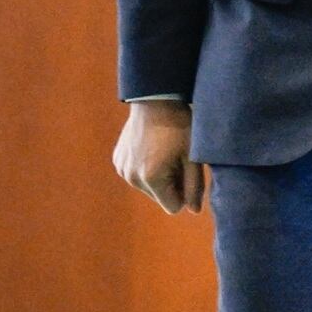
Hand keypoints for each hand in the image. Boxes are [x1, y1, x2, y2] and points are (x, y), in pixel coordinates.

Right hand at [113, 99, 208, 213]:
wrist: (155, 100)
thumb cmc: (180, 127)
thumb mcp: (193, 157)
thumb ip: (195, 186)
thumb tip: (194, 211)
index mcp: (151, 178)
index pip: (173, 207)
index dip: (185, 193)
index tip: (188, 173)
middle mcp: (131, 177)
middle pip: (159, 198)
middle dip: (171, 185)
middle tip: (177, 159)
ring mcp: (122, 168)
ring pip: (147, 187)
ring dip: (158, 176)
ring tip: (165, 152)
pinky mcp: (117, 160)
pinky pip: (135, 175)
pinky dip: (145, 167)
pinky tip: (152, 148)